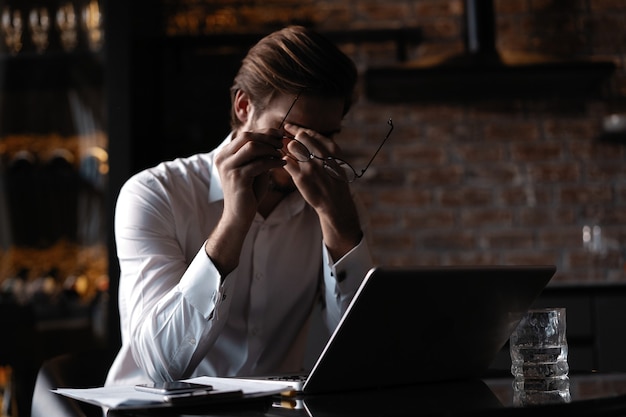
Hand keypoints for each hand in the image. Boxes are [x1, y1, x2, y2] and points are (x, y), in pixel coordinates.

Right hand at [216, 128, 284, 224]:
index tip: (280, 135)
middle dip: (267, 138)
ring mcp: (228, 167)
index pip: (245, 135)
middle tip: (282, 143)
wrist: (239, 215)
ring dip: (270, 149)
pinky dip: (273, 161)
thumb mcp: (253, 168)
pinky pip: (259, 163)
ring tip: (281, 154)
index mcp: (224, 154)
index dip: (264, 133)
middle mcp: (223, 158)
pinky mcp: (237, 177)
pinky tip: (282, 163)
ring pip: (252, 147)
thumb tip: (275, 137)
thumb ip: (259, 154)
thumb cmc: (249, 192)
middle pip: (247, 137)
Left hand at [282, 123, 362, 257]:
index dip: (297, 128)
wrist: (335, 202)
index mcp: (332, 149)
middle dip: (292, 137)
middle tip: (283, 139)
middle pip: (301, 136)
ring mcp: (311, 167)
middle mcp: (322, 156)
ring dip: (287, 147)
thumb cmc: (334, 180)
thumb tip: (304, 133)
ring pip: (292, 146)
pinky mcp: (301, 178)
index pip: (311, 132)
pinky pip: (286, 162)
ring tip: (284, 152)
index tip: (287, 127)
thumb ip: (322, 147)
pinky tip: (283, 163)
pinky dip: (283, 160)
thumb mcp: (335, 160)